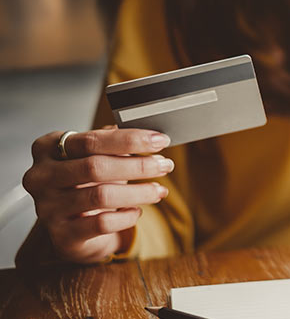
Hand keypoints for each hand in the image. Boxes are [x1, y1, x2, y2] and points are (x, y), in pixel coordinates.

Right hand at [22, 127, 172, 262]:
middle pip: (95, 167)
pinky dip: (127, 216)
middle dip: (138, 165)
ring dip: (138, 192)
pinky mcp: (62, 235)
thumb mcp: (97, 156)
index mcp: (48, 148)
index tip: (160, 140)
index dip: (130, 139)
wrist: (72, 225)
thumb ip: (117, 143)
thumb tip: (151, 136)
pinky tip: (137, 211)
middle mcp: (41, 176)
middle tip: (165, 165)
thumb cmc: (86, 182)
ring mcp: (48, 207)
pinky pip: (102, 223)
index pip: (92, 140)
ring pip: (101, 196)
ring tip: (159, 190)